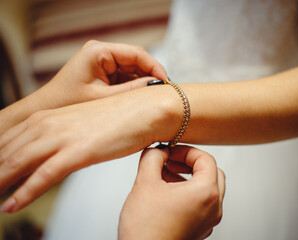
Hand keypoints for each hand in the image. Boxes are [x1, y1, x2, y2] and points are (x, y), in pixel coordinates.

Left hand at [0, 84, 181, 212]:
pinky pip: (43, 176)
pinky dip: (24, 192)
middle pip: (7, 151)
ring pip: (18, 163)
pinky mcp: (77, 151)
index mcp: (49, 117)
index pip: (10, 139)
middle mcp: (49, 124)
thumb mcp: (83, 126)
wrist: (146, 110)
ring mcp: (62, 136)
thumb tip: (53, 153)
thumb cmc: (119, 118)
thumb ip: (63, 137)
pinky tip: (12, 206)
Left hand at [36, 40, 166, 106]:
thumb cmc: (68, 104)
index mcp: (99, 52)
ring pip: (132, 70)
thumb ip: (133, 90)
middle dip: (150, 77)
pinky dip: (133, 88)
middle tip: (164, 93)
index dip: (155, 67)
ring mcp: (102, 62)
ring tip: (153, 99)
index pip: (137, 54)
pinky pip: (124, 78)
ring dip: (142, 83)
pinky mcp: (102, 73)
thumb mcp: (105, 98)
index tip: (168, 83)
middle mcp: (101, 53)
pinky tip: (140, 100)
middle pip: (136, 61)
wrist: (45, 112)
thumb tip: (158, 85)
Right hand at [118, 145, 225, 239]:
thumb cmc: (146, 230)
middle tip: (171, 161)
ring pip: (207, 189)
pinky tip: (167, 194)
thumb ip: (153, 158)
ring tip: (165, 176)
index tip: (170, 151)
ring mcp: (208, 221)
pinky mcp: (200, 229)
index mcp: (206, 193)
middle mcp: (213, 208)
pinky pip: (202, 204)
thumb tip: (158, 150)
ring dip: (189, 178)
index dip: (186, 151)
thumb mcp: (145, 183)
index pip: (205, 159)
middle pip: (212, 173)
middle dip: (190, 163)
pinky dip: (189, 193)